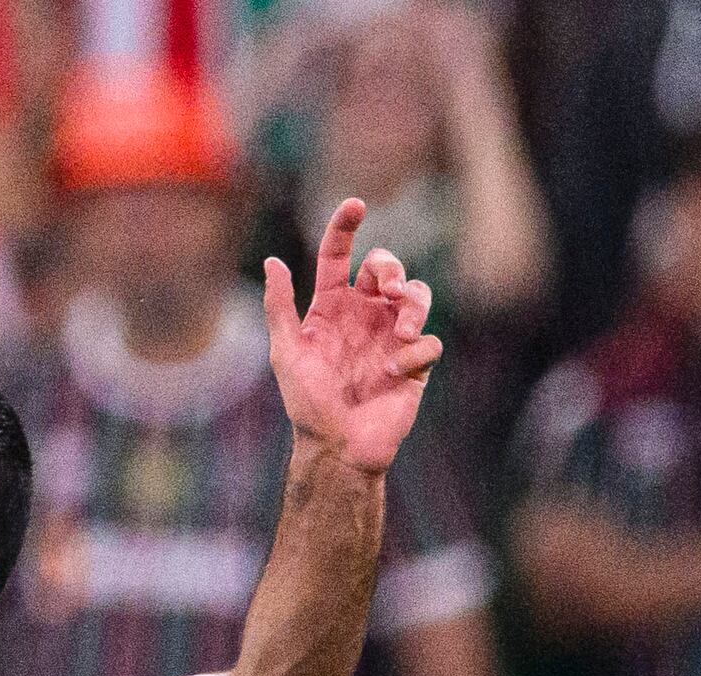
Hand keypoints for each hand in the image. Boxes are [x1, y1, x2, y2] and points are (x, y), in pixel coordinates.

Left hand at [266, 198, 440, 474]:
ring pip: (417, 294)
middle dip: (390, 267)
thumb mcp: (285, 353)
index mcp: (331, 308)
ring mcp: (391, 336)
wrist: (337, 447)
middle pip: (386, 267)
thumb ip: (279, 307)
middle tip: (383, 288)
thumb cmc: (307, 403)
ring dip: (412, 302)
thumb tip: (272, 262)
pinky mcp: (415, 362)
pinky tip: (394, 371)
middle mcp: (363, 316)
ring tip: (400, 331)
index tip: (355, 203)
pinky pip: (428, 341)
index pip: (339, 257)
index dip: (345, 227)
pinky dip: (414, 351)